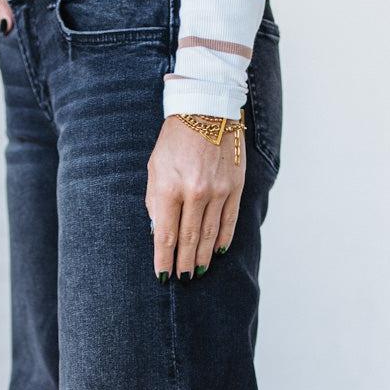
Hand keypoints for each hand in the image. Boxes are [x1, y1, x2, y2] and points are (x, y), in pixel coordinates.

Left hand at [145, 115, 244, 280]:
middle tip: (181, 279)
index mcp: (170, 187)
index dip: (163, 259)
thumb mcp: (155, 168)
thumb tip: (160, 233)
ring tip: (196, 272)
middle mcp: (195, 192)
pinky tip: (216, 253)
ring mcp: (218, 191)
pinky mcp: (235, 187)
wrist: (207, 110)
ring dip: (201, 256)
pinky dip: (222, 240)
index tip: (162, 276)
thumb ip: (156, 202)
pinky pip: (229, 221)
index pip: (166, 234)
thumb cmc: (175, 140)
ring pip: (209, 235)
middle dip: (183, 263)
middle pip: (188, 239)